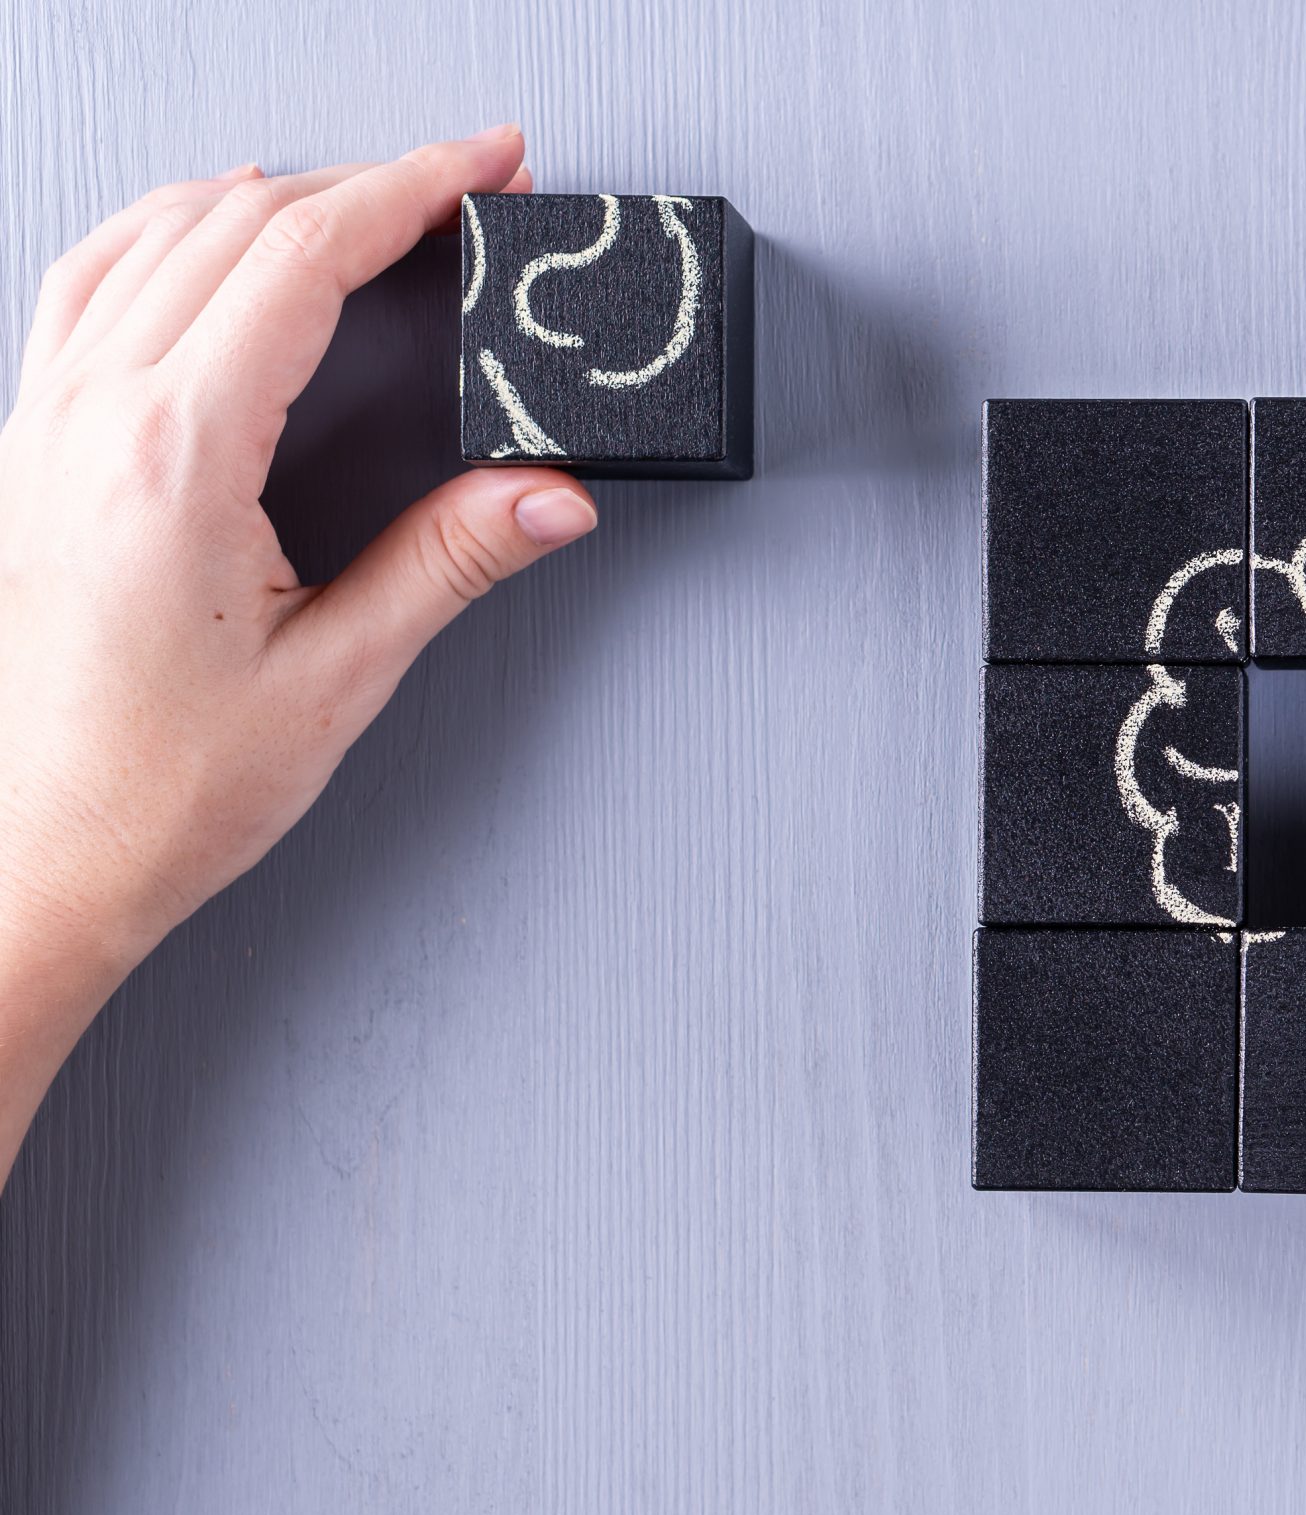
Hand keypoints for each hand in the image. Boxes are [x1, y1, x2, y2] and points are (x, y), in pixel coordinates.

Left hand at [0, 128, 596, 1182]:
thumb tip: (551, 493)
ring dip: (276, 194)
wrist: (42, 855)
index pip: (301, 261)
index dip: (408, 192)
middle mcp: (95, 416)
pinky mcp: (33, 444)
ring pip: (159, 231)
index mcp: (173, 456)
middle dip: (366, 181)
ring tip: (368, 200)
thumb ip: (450, 561)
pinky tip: (217, 238)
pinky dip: (174, 229)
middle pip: (238, 223)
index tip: (483, 165)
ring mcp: (48, 420)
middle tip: (464, 182)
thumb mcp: (339, 675)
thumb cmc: (160, 787)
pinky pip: (93, 277)